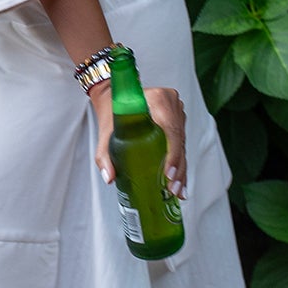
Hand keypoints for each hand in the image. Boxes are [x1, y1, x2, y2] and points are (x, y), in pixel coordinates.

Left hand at [88, 83, 186, 197]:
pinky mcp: (177, 119)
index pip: (170, 129)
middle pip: (179, 140)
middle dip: (177, 167)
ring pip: (182, 143)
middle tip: (172, 188)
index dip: (172, 153)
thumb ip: (104, 154)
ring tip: (176, 190)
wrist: (114, 97)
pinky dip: (179, 162)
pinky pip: (181, 142)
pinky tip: (179, 181)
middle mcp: (170, 103)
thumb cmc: (112, 110)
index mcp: (157, 99)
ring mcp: (176, 110)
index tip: (168, 173)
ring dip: (180, 168)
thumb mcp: (105, 132)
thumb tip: (110, 177)